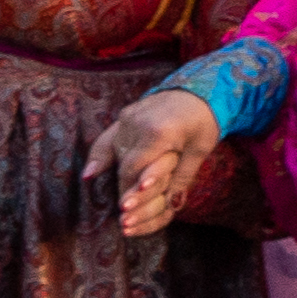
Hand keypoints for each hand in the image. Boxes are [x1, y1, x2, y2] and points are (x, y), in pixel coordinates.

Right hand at [92, 90, 225, 235]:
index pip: (134, 169)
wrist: (202, 87)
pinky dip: (100, 155)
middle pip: (122, 163)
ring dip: (113, 173)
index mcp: (157, 133)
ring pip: (113, 152)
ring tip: (114, 196)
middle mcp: (137, 124)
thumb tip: (173, 205)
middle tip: (122, 208)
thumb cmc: (206, 120)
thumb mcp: (200, 150)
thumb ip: (183, 177)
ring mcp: (129, 117)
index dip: (130, 190)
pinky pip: (108, 137)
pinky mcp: (126, 114)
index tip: (126, 209)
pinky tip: (91, 173)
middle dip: (123, 186)